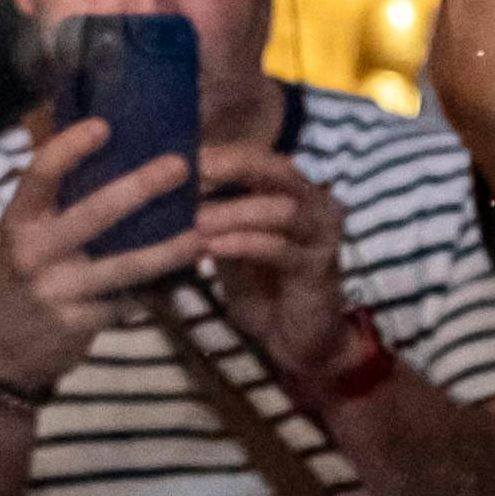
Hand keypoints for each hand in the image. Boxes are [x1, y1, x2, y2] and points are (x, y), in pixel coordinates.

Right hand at [0, 117, 204, 400]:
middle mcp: (33, 252)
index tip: (105, 126)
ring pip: (122, 266)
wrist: (3, 348)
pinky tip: (185, 273)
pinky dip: (156, 287)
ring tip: (201, 233)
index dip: (70, 147)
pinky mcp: (76, 324)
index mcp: (19, 219)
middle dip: (140, 188)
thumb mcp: (26, 233)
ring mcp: (55, 291)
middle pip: (92, 214)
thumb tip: (106, 140)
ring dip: (167, 250)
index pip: (40, 174)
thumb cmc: (26, 273)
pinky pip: (126, 300)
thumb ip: (56, 199)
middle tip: (180, 166)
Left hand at [188, 131, 359, 379]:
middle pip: (279, 170)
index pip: (261, 158)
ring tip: (197, 220)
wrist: (298, 341)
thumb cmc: (263, 290)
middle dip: (234, 166)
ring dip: (235, 212)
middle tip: (195, 172)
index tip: (184, 157)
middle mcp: (316, 204)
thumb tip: (172, 188)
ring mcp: (322, 235)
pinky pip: (280, 249)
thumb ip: (215, 217)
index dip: (224, 154)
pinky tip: (213, 249)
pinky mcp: (320, 268)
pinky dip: (243, 245)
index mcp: (296, 191)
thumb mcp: (231, 246)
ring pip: (282, 210)